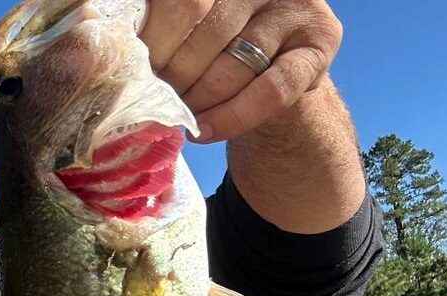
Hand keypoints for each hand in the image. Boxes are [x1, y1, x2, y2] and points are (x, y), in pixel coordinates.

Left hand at [139, 0, 342, 141]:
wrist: (275, 76)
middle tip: (158, 99)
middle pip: (205, 32)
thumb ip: (171, 30)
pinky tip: (205, 131)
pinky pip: (270, 90)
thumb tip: (126, 54)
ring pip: (232, 67)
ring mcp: (296, 8)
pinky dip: (232, 117)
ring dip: (198, 102)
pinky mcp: (320, 44)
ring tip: (181, 117)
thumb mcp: (194, 31)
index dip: (155, 39)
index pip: (182, 3)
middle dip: (174, 75)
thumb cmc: (221, 51)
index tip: (138, 70)